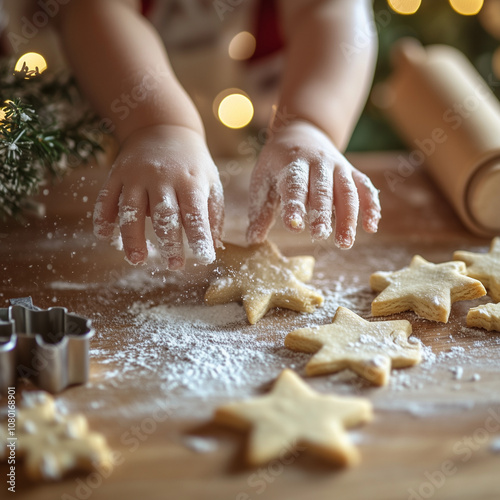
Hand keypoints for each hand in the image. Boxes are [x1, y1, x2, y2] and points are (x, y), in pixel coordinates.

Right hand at [93, 124, 223, 268]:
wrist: (164, 129)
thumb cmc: (192, 164)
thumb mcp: (210, 182)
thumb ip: (213, 214)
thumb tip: (215, 247)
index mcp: (190, 180)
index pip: (195, 213)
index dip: (199, 236)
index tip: (205, 258)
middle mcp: (163, 177)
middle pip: (163, 214)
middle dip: (169, 241)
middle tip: (174, 266)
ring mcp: (137, 175)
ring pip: (131, 208)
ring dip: (132, 236)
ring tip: (137, 260)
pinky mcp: (117, 174)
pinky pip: (107, 197)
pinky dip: (103, 216)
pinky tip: (104, 235)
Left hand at [246, 120, 379, 247]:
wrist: (301, 132)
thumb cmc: (278, 163)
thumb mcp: (263, 180)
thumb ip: (260, 211)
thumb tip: (253, 240)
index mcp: (292, 164)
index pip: (294, 186)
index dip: (294, 206)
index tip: (293, 225)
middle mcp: (318, 163)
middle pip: (323, 190)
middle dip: (322, 214)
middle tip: (320, 236)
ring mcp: (338, 167)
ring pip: (347, 192)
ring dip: (348, 217)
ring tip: (345, 243)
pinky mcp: (352, 172)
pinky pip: (365, 188)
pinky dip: (371, 206)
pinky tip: (371, 227)